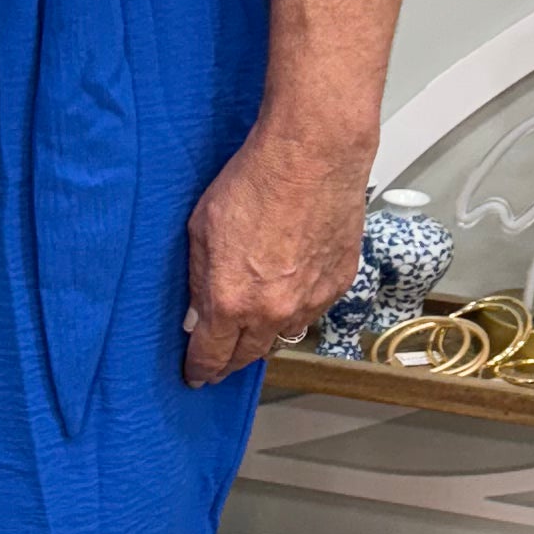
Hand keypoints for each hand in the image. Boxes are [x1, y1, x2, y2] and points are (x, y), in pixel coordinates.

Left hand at [183, 118, 370, 385]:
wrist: (313, 157)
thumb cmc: (255, 181)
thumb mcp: (201, 230)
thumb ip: (197, 279)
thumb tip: (195, 311)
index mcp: (231, 301)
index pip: (211, 355)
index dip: (200, 369)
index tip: (196, 376)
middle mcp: (273, 311)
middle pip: (248, 355)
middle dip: (230, 359)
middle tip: (220, 359)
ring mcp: (310, 300)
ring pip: (283, 335)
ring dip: (265, 334)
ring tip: (253, 325)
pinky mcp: (338, 283)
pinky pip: (312, 310)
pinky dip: (296, 308)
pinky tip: (287, 292)